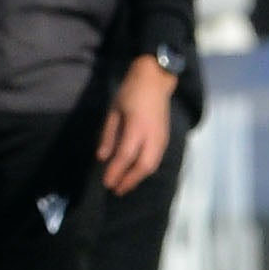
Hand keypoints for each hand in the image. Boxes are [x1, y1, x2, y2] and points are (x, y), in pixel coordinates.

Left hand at [98, 59, 177, 194]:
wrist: (156, 80)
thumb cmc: (131, 92)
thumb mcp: (114, 111)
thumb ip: (109, 135)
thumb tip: (102, 158)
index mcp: (137, 126)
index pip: (126, 155)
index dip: (116, 171)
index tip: (106, 183)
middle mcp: (152, 135)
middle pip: (143, 165)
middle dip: (130, 180)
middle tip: (116, 190)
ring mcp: (162, 137)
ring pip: (153, 164)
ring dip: (138, 177)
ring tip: (125, 185)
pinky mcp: (166, 138)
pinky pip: (156, 159)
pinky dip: (146, 170)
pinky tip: (135, 173)